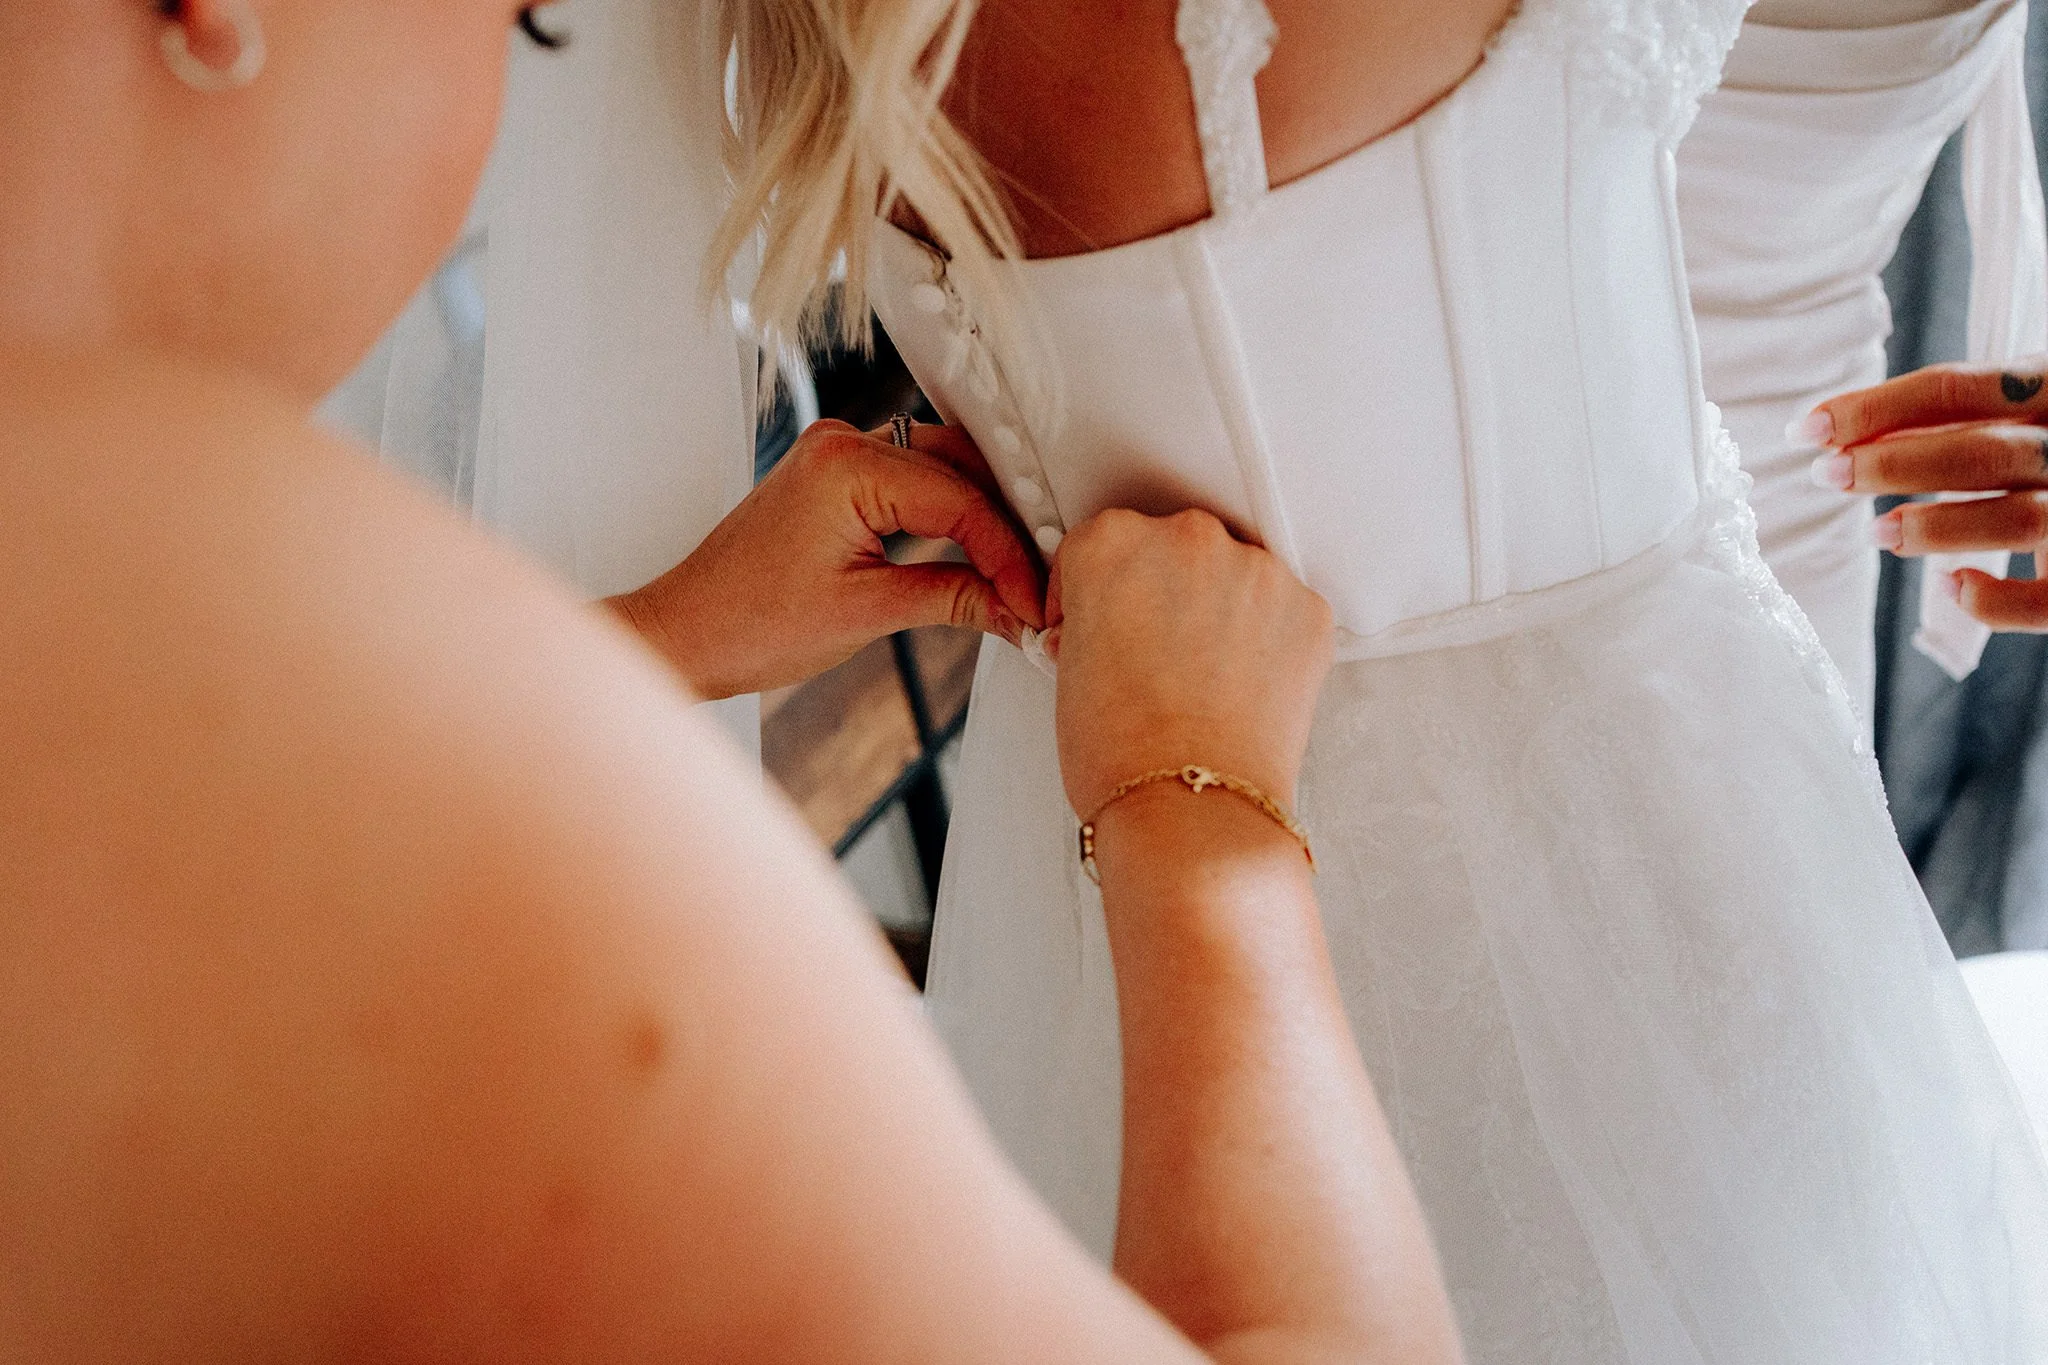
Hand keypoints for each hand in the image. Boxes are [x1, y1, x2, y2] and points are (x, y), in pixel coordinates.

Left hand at [608, 419, 1044, 698]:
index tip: (1034, 601)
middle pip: (960, 470)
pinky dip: (945, 516)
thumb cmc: (752, 625)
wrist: (686, 633)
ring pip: (940, 471)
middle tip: (1041, 583)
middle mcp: (842, 443)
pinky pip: (910, 482)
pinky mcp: (834, 476)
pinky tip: (975, 555)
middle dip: (1005, 528)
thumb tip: (1021, 612)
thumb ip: (955, 600)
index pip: (960, 501)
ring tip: (1016, 574)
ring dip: (980, 519)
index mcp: (846, 466)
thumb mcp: (867, 615)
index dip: (1007, 554)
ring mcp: (836, 454)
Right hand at [1046, 508, 1333, 819]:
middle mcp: (1186, 540)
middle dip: (1162, 594)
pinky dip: (1268, 640)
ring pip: (1234, 576)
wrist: (1189, 804)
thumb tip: (1119, 625)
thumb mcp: (1071, 669)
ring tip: (1199, 679)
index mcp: (1113, 544)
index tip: (1101, 617)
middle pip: (1172, 549)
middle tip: (1151, 653)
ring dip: (1220, 612)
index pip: (1100, 543)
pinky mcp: (1306, 609)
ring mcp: (1254, 570)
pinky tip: (1239, 685)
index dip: (1096, 593)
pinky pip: (1283, 611)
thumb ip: (1096, 622)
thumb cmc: (1122, 753)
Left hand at [1800, 360, 2047, 629]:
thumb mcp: (2028, 406)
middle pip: (1979, 451)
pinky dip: (1995, 600)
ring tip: (1877, 533)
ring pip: (2014, 518)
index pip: (1954, 388)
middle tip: (1826, 475)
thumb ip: (1965, 413)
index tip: (1805, 429)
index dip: (1872, 409)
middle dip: (1892, 463)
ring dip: (1934, 527)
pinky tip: (1952, 587)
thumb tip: (1846, 436)